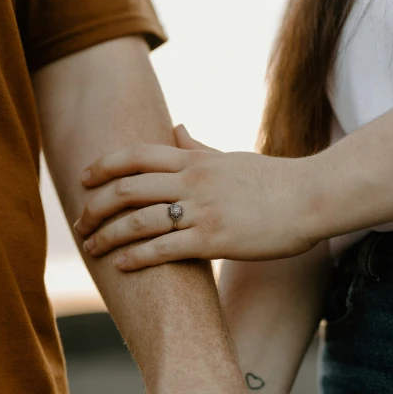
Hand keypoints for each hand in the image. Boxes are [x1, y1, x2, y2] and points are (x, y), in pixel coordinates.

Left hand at [73, 125, 321, 269]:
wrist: (313, 198)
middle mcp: (192, 181)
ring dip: (108, 236)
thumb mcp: (230, 156)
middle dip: (94, 207)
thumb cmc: (272, 180)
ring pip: (138, 220)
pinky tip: (121, 266)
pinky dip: (136, 257)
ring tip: (92, 249)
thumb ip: (197, 147)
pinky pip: (164, 248)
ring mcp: (202, 210)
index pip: (136, 155)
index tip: (83, 180)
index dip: (103, 166)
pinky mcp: (214, 239)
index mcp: (194, 161)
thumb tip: (176, 127)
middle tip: (79, 224)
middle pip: (126, 189)